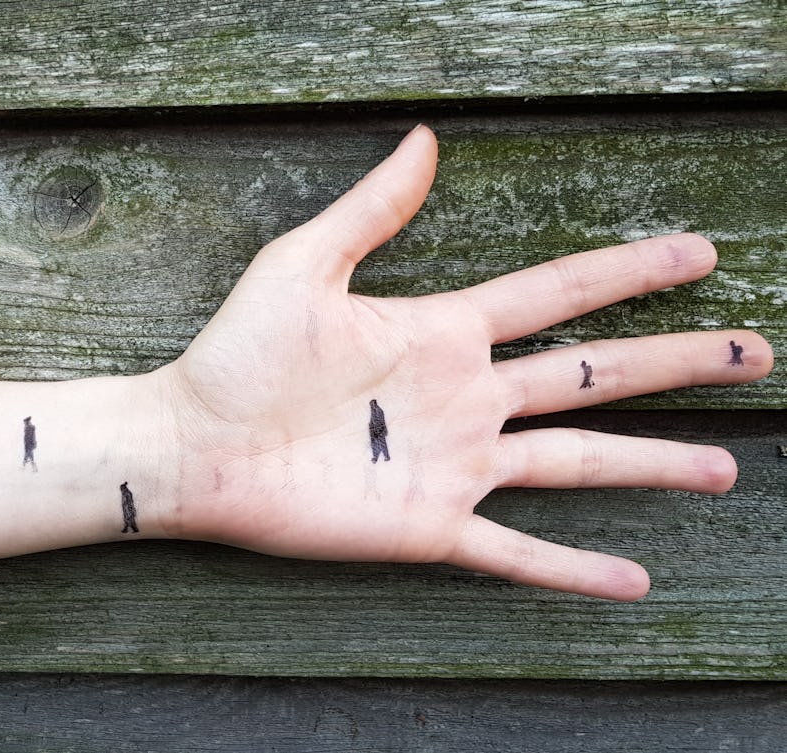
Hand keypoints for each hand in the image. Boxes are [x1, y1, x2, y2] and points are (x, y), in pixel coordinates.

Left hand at [156, 125, 772, 600]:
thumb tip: (424, 137)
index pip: (558, 296)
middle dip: (672, 364)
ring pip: (576, 463)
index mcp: (443, 333)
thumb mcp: (303, 267)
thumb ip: (370, 211)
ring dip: (651, 464)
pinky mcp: (429, 527)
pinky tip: (632, 581)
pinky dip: (571, 569)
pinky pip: (514, 551)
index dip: (626, 274)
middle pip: (592, 376)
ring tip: (724, 465)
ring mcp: (454, 465)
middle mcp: (465, 398)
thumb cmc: (236, 356)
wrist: (193, 446)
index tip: (695, 255)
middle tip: (751, 354)